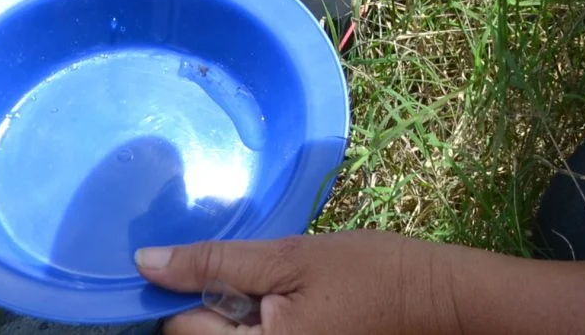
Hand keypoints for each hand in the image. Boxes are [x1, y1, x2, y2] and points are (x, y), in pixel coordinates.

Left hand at [139, 233, 455, 334]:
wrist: (439, 302)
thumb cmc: (371, 272)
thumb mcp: (291, 256)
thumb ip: (216, 263)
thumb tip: (145, 262)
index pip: (181, 327)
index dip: (196, 290)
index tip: (235, 270)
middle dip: (219, 310)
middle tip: (270, 285)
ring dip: (240, 322)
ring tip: (287, 301)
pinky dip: (263, 330)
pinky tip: (300, 317)